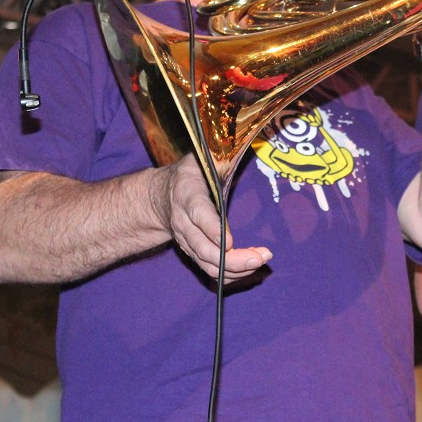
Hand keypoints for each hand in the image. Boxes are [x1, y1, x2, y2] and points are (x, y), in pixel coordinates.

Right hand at [159, 154, 271, 282]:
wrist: (160, 197)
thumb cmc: (188, 174)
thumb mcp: (200, 159)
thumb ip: (219, 157)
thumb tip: (238, 146)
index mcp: (186, 196)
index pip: (198, 215)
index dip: (213, 230)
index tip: (232, 241)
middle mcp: (184, 223)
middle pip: (204, 249)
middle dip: (232, 259)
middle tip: (260, 257)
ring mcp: (187, 242)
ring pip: (208, 264)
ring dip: (236, 269)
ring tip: (261, 260)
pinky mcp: (193, 254)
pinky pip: (210, 271)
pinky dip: (231, 274)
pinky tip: (251, 267)